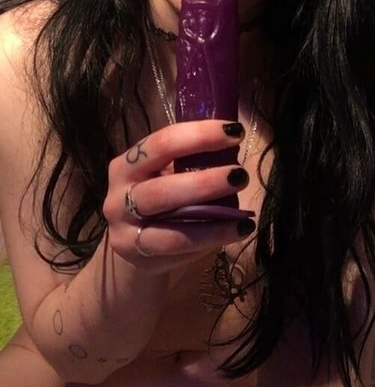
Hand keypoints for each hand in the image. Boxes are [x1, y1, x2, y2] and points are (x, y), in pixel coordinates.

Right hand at [103, 120, 253, 272]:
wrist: (131, 245)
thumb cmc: (157, 200)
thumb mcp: (163, 175)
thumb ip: (188, 162)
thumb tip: (231, 144)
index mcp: (126, 164)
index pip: (161, 144)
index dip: (199, 135)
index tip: (234, 132)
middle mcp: (119, 196)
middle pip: (161, 188)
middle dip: (205, 181)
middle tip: (239, 175)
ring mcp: (125, 229)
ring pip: (169, 223)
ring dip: (211, 216)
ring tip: (243, 214)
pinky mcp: (140, 255)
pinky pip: (179, 245)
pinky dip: (211, 237)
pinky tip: (238, 230)